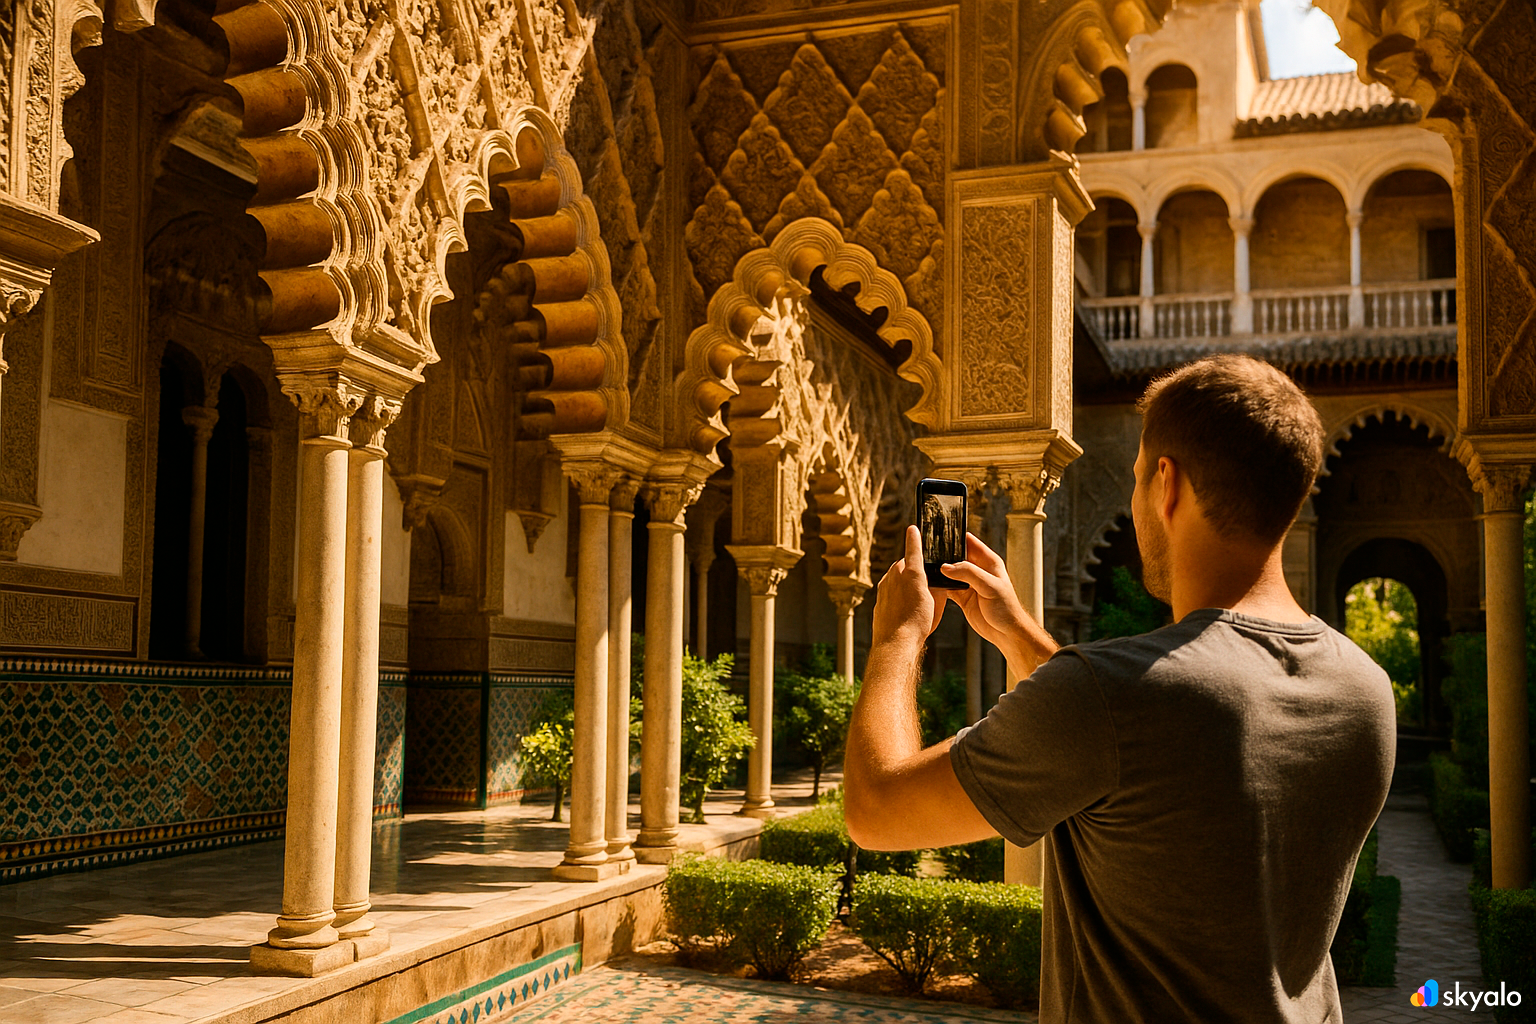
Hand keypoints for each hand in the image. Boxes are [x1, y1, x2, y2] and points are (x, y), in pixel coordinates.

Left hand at [870, 525, 946, 649]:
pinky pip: (890, 591)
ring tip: (917, 601)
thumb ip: (937, 587)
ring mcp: (884, 586)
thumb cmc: (918, 622)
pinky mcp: (879, 598)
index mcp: (911, 572)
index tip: (912, 529)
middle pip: (906, 566)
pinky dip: (898, 596)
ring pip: (897, 578)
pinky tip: (905, 609)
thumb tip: (938, 582)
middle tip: (927, 585)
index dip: (915, 539)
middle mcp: (894, 575)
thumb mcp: (936, 602)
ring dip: (906, 584)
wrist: (896, 642)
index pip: (913, 549)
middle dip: (915, 571)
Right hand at [939, 532, 1029, 664]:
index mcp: (988, 561)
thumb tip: (946, 567)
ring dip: (939, 571)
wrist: (1005, 632)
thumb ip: (969, 573)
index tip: (940, 533)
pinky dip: (938, 586)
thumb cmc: (1006, 608)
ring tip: (925, 567)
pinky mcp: (961, 596)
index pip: (969, 542)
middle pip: (956, 555)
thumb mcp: (990, 586)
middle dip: (943, 554)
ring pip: (949, 571)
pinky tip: (930, 584)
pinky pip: (946, 587)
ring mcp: (968, 583)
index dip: (955, 537)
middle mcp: (977, 570)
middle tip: (927, 552)